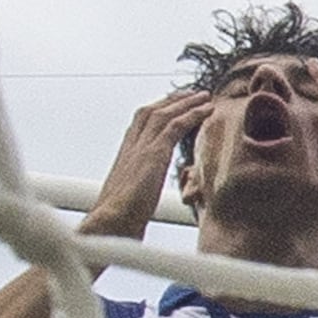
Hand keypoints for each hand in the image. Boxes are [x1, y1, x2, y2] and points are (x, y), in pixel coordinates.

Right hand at [89, 87, 213, 238]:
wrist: (109, 224)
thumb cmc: (117, 222)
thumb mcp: (128, 203)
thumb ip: (137, 197)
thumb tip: (139, 210)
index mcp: (123, 158)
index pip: (138, 126)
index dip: (156, 112)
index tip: (171, 106)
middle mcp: (130, 148)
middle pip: (149, 112)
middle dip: (171, 100)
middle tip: (191, 93)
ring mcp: (141, 149)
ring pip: (163, 114)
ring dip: (185, 102)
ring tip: (204, 96)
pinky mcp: (153, 154)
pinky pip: (175, 126)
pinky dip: (192, 114)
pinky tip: (208, 110)